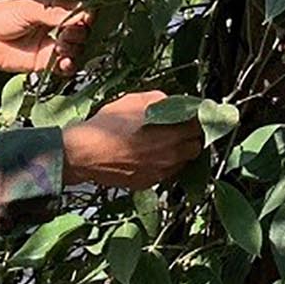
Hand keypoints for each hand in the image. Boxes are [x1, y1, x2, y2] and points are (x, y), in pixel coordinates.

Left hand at [0, 0, 90, 75]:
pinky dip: (68, 65)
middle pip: (81, 31)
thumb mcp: (28, 8)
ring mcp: (51, 45)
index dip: (85, 16)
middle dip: (79, 33)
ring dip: (74, 49)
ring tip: (61, 47)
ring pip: (76, 49)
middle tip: (67, 33)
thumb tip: (82, 14)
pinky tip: (63, 62)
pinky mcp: (44, 63)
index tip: (85, 18)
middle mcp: (55, 27)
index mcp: (53, 9)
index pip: (79, 12)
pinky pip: (64, 66)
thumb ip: (54, 13)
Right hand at [62, 92, 204, 189]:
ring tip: (163, 142)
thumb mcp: (134, 100)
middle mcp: (171, 155)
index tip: (191, 115)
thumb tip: (174, 103)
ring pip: (182, 162)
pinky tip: (148, 155)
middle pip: (196, 146)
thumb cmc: (108, 125)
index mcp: (172, 133)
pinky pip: (165, 173)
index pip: (200, 126)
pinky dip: (163, 164)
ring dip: (178, 152)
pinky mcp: (149, 183)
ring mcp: (161, 172)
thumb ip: (161, 100)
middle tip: (179, 129)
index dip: (197, 119)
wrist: (84, 154)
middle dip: (191, 137)